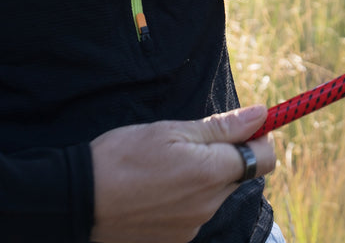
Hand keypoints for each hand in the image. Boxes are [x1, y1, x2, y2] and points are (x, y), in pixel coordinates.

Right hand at [89, 104, 274, 242]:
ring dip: (202, 178)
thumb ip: (221, 126)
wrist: (79, 201)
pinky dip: (184, 198)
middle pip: (238, 175)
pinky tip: (156, 188)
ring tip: (164, 166)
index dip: (258, 138)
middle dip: (225, 156)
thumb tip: (262, 114)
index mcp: (211, 173)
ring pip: (214, 194)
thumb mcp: (171, 130)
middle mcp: (209, 206)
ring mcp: (192, 228)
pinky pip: (194, 213)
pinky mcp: (176, 241)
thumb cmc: (123, 156)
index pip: (265, 158)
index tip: (242, 126)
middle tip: (189, 142)